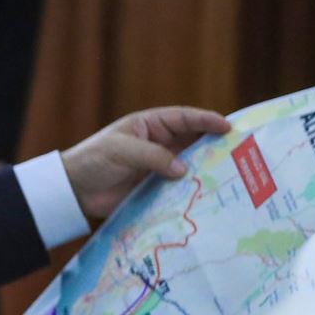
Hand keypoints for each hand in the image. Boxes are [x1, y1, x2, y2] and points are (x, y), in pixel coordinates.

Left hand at [62, 106, 230, 219]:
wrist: (73, 190)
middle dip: (216, 145)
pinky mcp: (156, 187)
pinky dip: (194, 189)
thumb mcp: (122, 151)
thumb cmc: (93, 160)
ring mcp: (159, 166)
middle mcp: (159, 144)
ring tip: (233, 175)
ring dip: (208, 168)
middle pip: (194, 141)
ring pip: (191, 164)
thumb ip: (153, 157)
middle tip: (241, 151)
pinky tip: (210, 195)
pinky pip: (180, 186)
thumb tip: (183, 169)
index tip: (228, 126)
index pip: (184, 118)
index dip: (206, 120)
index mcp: (150, 125)